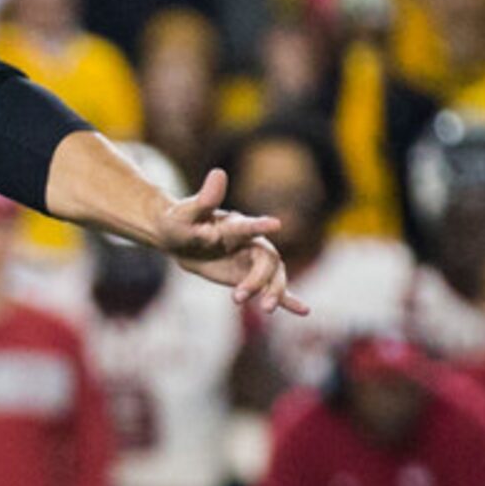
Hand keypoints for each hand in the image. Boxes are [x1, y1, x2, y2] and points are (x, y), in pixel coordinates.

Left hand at [158, 168, 303, 317]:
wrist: (181, 238)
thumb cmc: (181, 222)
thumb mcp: (186, 213)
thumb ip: (204, 199)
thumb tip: (217, 174)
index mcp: (234, 225)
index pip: (250, 226)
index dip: (261, 225)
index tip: (275, 224)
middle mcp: (250, 241)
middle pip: (267, 260)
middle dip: (260, 278)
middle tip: (241, 296)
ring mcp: (253, 260)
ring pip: (274, 276)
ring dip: (274, 292)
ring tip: (266, 309)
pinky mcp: (251, 276)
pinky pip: (274, 288)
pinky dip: (289, 299)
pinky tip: (304, 311)